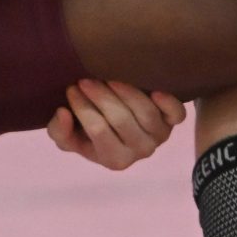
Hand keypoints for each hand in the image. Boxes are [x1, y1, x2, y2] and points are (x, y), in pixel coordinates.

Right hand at [46, 79, 186, 170]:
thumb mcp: (70, 136)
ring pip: (145, 112)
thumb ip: (60, 131)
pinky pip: (177, 114)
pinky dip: (167, 101)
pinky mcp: (173, 121)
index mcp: (115, 160)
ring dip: (124, 90)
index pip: (98, 130)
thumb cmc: (91, 131)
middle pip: (120, 119)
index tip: (71, 89)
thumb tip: (63, 114)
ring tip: (107, 76)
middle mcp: (141, 152)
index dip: (83, 107)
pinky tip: (153, 88)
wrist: (121, 125)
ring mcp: (160, 137)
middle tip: (85, 79)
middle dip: (99, 95)